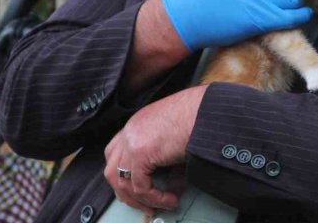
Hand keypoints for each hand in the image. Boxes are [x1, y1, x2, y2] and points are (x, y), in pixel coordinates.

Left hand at [104, 86, 206, 214]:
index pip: (116, 154)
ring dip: (140, 200)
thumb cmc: (198, 118)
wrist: (206, 111)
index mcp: (137, 125)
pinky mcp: (140, 151)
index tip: (138, 191)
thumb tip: (172, 186)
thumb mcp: (175, 142)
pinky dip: (154, 198)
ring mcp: (132, 141)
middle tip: (144, 204)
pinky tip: (169, 200)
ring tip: (159, 205)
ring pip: (122, 182)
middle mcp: (130, 131)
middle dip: (126, 193)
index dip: (124, 176)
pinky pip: (140, 186)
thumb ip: (167, 163)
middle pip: (112, 170)